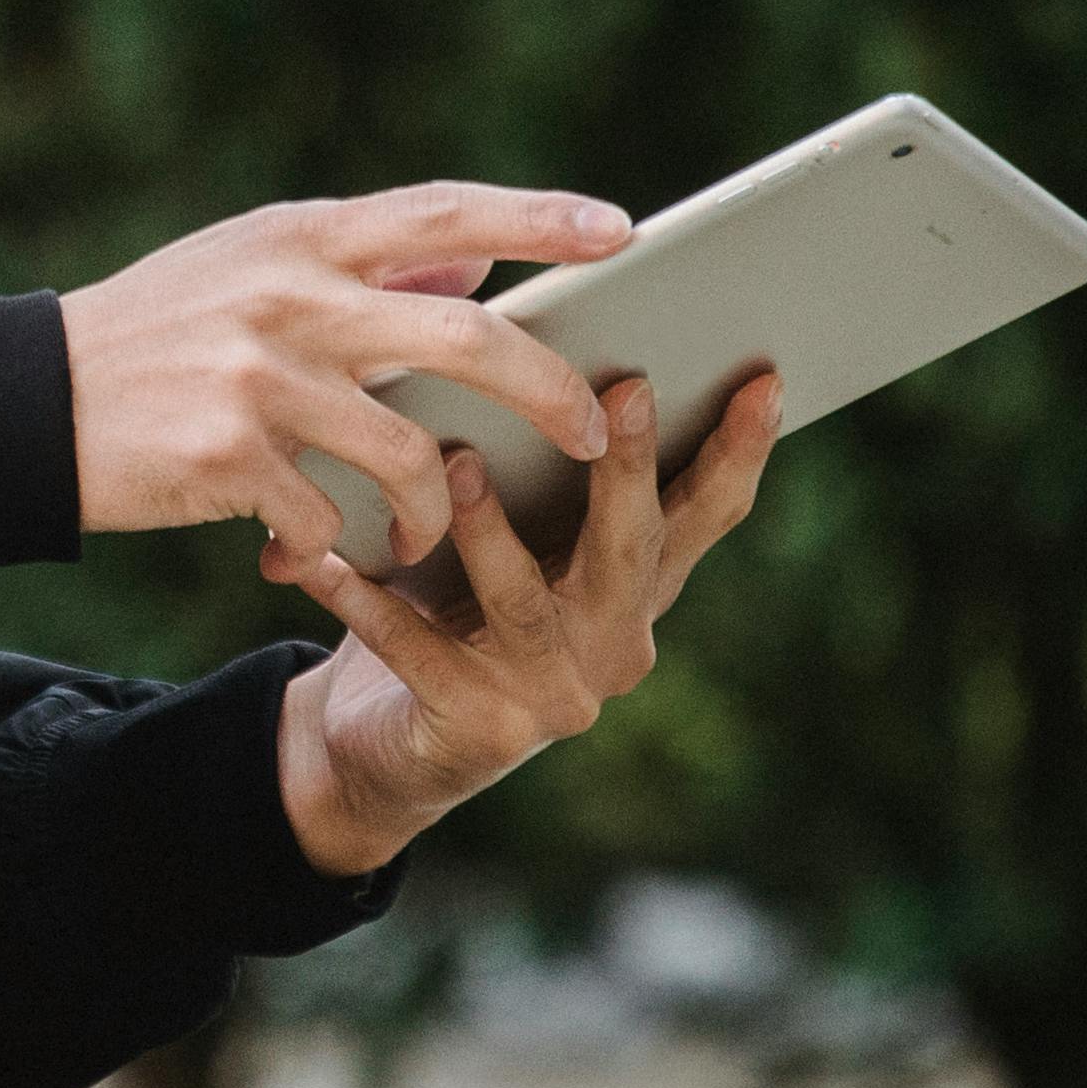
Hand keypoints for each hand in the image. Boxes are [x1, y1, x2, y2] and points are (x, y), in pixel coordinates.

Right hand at [56, 183, 635, 563]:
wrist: (27, 402)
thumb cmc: (154, 334)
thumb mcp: (244, 267)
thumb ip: (352, 265)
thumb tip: (471, 262)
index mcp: (301, 238)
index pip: (444, 212)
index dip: (538, 217)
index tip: (621, 232)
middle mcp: (289, 296)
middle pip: (466, 341)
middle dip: (548, 394)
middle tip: (591, 433)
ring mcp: (260, 377)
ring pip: (409, 455)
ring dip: (436, 511)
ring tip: (431, 534)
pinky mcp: (228, 456)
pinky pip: (330, 517)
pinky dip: (339, 545)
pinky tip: (316, 551)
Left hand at [276, 368, 783, 876]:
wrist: (377, 744)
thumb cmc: (445, 606)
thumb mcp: (507, 538)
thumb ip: (537, 471)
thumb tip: (530, 343)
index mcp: (635, 589)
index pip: (703, 516)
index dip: (738, 452)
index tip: (763, 377)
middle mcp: (613, 646)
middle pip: (631, 548)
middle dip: (629, 468)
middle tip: (628, 388)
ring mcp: (552, 695)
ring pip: (525, 600)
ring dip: (491, 530)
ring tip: (460, 463)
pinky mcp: (478, 730)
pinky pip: (416, 649)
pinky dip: (367, 599)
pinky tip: (322, 558)